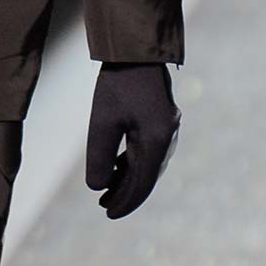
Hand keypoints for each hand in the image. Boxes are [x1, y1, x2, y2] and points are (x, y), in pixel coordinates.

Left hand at [85, 62, 180, 218]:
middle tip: (104, 207)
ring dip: (129, 178)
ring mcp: (167, 127)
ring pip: (149, 164)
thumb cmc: (117, 84)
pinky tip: (118, 166)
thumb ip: (100, 158)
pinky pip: (149, 149)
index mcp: (156, 141)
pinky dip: (134, 162)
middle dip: (126, 193)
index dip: (125, 202)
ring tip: (107, 190)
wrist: (135, 51)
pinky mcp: (161, 118)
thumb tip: (98, 187)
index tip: (108, 214)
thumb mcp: (102, 123)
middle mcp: (167, 137)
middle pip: (147, 176)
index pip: (141, 183)